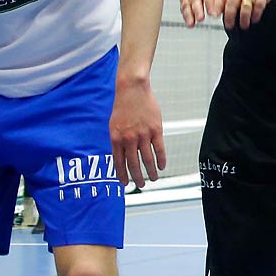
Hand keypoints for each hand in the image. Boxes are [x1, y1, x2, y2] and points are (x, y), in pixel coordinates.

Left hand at [110, 74, 165, 188]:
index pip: (119, 163)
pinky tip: (162, 166)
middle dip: (138, 177)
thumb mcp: (114, 125)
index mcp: (116, 139)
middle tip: (142, 184)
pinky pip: (159, 149)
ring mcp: (143, 135)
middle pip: (134, 164)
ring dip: (151, 171)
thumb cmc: (122, 107)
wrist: (132, 91)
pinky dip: (161, 159)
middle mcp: (129, 139)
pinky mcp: (156, 130)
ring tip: (154, 178)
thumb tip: (122, 156)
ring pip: (148, 159)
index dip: (122, 175)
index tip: (125, 184)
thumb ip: (118, 141)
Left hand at [218, 0, 275, 29]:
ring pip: (245, 6)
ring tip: (243, 25)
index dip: (217, 7)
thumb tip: (221, 8)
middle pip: (232, 3)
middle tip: (229, 25)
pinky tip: (254, 19)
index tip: (215, 16)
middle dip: (230, 16)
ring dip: (244, 18)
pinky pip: (259, 6)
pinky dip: (256, 15)